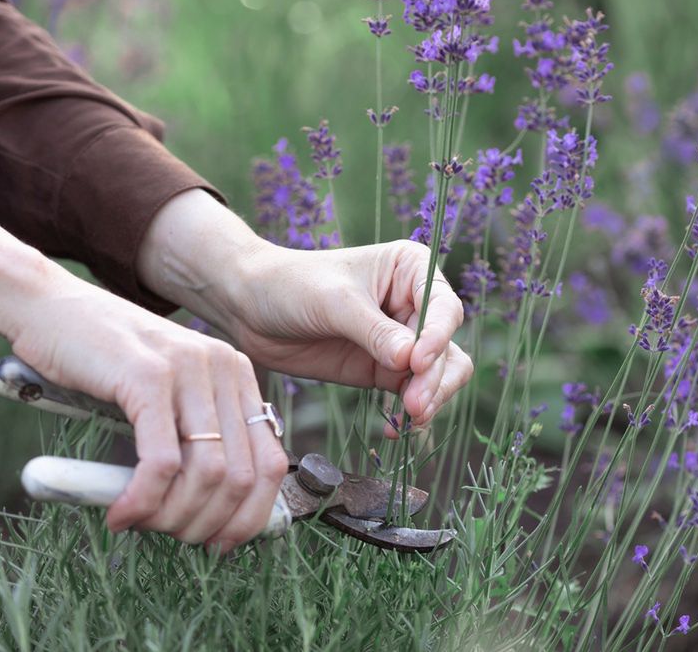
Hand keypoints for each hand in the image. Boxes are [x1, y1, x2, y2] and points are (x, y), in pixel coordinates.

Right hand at [0, 185, 287, 552]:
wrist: (50, 306)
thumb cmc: (102, 359)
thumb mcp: (166, 394)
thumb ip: (193, 435)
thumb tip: (213, 511)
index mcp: (237, 375)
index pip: (271, 461)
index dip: (252, 514)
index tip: (221, 541)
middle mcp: (224, 369)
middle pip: (242, 475)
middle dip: (209, 522)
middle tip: (173, 536)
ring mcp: (189, 370)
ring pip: (208, 473)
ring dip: (175, 516)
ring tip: (143, 524)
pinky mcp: (148, 377)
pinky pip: (161, 462)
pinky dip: (143, 500)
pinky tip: (122, 513)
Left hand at [135, 190, 473, 436]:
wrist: (250, 308)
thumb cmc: (292, 285)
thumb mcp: (334, 303)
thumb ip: (375, 332)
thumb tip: (412, 362)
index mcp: (412, 269)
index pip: (443, 306)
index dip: (438, 337)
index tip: (417, 363)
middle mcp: (415, 303)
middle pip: (447, 345)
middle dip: (434, 377)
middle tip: (414, 405)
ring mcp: (402, 340)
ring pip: (440, 373)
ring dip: (431, 397)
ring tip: (409, 418)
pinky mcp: (385, 370)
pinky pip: (413, 393)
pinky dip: (411, 412)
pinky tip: (395, 427)